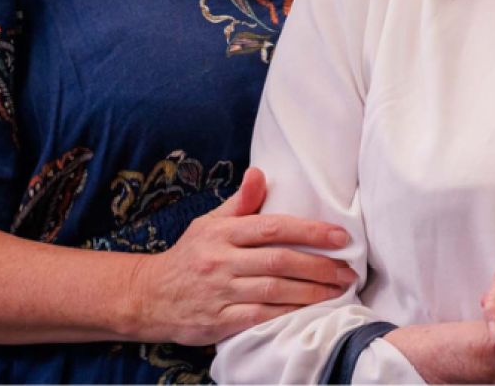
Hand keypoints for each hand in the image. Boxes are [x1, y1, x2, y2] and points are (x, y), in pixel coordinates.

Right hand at [128, 166, 355, 344]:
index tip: (340, 237)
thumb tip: (260, 173)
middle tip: (347, 271)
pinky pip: (259, 317)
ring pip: (273, 292)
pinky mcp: (217, 321)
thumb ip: (240, 202)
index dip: (311, 232)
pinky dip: (287, 314)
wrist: (147, 297)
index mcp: (223, 233)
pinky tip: (309, 312)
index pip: (274, 227)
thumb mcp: (209, 223)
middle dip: (319, 267)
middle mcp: (221, 261)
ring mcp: (219, 293)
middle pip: (279, 261)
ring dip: (311, 292)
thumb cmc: (189, 256)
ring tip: (337, 290)